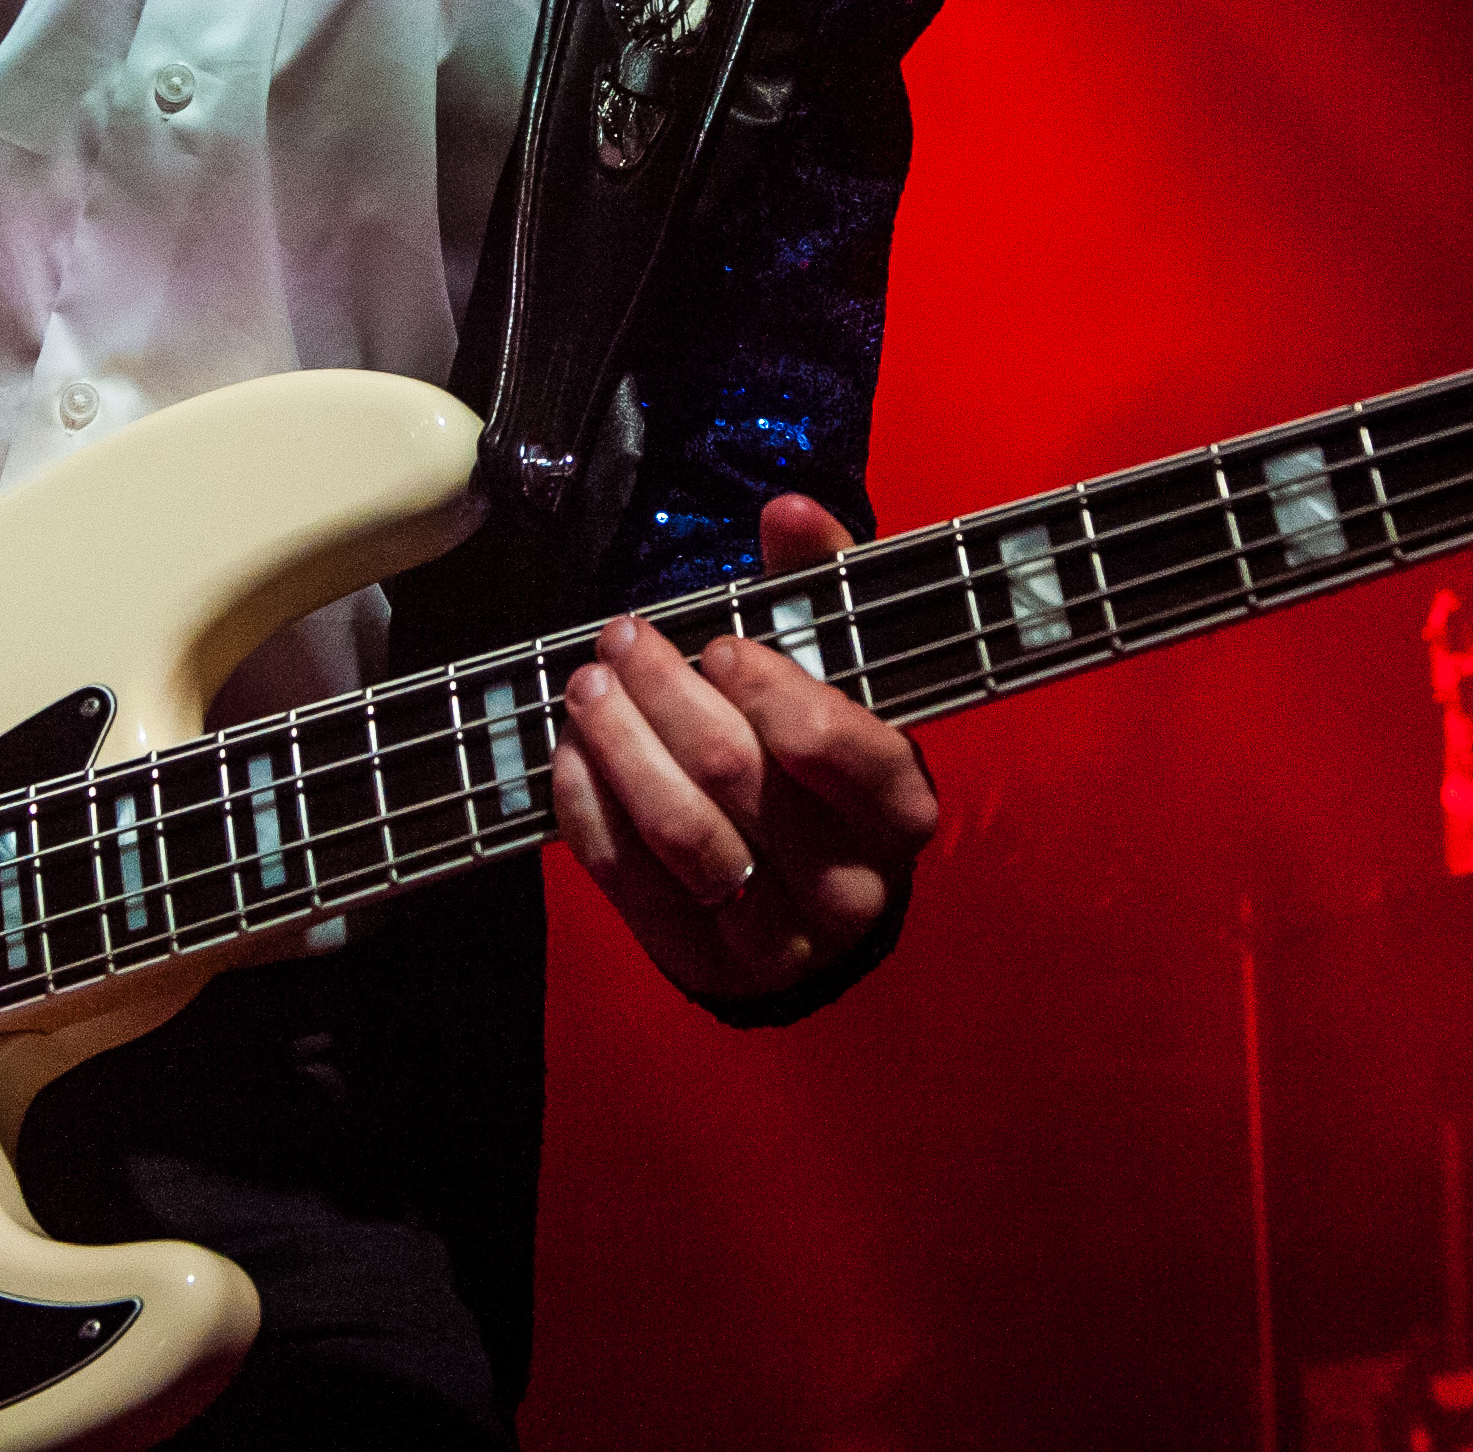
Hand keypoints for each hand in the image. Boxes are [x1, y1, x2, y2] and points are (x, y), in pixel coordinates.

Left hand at [550, 494, 939, 1008]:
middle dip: (667, 697)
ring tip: (587, 688)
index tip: (717, 643)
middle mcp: (850, 885)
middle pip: (740, 779)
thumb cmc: (825, 763)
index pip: (837, 747)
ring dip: (621, 748)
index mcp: (899, 808)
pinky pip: (634, 884)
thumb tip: (788, 508)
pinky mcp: (707, 965)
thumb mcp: (841, 672)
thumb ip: (820, 583)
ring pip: (682, 834)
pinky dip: (592, 813)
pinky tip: (573, 757)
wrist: (817, 901)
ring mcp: (777, 937)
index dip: (769, 688)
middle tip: (621, 639)